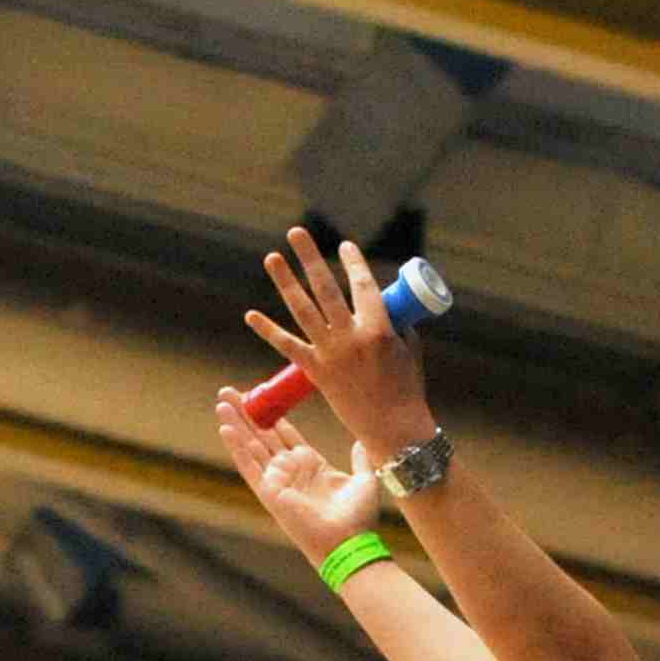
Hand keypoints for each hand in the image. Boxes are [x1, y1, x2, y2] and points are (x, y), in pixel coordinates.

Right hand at [210, 392, 387, 569]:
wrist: (349, 543)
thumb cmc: (357, 519)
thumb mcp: (364, 480)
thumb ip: (360, 459)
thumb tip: (363, 441)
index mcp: (310, 465)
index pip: (284, 434)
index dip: (272, 414)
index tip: (260, 394)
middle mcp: (290, 471)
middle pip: (262, 435)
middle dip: (247, 413)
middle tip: (229, 390)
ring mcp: (278, 480)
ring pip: (250, 445)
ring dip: (236, 424)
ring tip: (222, 401)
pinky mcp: (269, 492)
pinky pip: (248, 466)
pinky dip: (236, 447)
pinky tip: (225, 427)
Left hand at [246, 229, 440, 452]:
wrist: (392, 428)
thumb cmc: (407, 388)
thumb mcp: (408, 347)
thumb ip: (393, 321)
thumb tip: (381, 303)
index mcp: (378, 329)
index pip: (363, 285)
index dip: (353, 261)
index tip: (345, 245)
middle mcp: (350, 338)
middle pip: (325, 288)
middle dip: (310, 257)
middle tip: (296, 232)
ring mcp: (329, 354)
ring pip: (302, 310)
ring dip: (285, 282)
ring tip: (272, 258)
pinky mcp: (316, 372)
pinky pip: (288, 347)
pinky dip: (268, 331)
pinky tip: (251, 315)